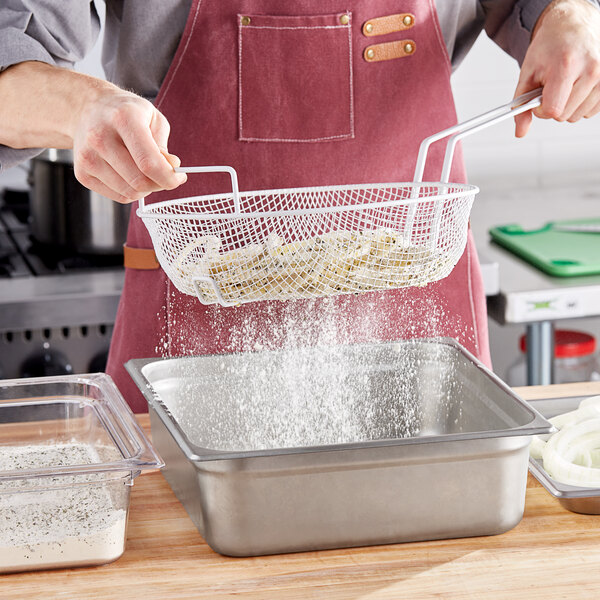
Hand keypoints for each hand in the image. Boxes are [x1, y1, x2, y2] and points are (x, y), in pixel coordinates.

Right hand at [72, 89, 186, 202]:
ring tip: (146, 173)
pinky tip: (130, 175)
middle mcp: (100, 137)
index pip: (149, 163)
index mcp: (123, 119)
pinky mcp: (82, 173)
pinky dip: (131, 191)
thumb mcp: (152, 118)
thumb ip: (163, 145)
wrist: (88, 109)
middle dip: (159, 184)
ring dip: (146, 189)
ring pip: (129, 193)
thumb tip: (172, 169)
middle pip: (139, 181)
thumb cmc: (125, 114)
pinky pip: (118, 196)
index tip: (179, 178)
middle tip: (164, 176)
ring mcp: (87, 157)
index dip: (169, 177)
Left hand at [514, 0, 599, 136]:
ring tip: (565, 84)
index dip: (541, 110)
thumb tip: (520, 132)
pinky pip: (591, 111)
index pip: (553, 110)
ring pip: (578, 115)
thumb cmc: (549, 47)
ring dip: (567, 105)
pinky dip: (580, 104)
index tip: (538, 99)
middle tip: (551, 87)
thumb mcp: (528, 74)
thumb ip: (521, 106)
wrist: (572, 25)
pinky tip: (576, 87)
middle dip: (553, 106)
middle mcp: (591, 70)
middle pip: (564, 116)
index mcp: (566, 66)